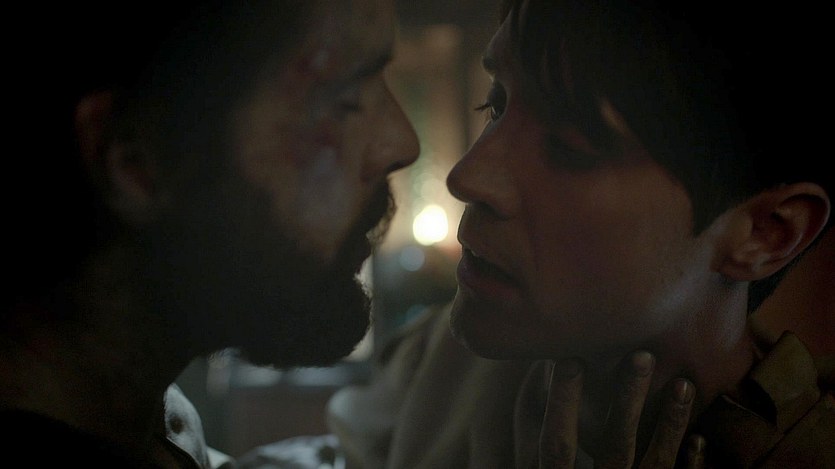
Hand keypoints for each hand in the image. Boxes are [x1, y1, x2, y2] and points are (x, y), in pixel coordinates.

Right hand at [538, 351, 704, 467]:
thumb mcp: (547, 467)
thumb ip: (544, 441)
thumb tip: (543, 376)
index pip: (558, 444)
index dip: (563, 402)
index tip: (570, 359)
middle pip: (615, 444)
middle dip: (629, 398)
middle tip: (643, 356)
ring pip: (656, 462)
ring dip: (670, 422)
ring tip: (684, 384)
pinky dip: (690, 463)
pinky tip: (698, 437)